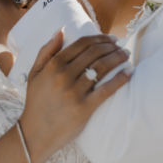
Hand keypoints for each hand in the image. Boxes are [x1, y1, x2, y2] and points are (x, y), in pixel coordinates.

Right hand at [17, 31, 129, 162]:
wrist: (35, 132)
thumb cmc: (36, 102)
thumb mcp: (34, 73)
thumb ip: (46, 50)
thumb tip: (61, 29)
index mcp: (53, 65)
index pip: (81, 44)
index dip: (99, 38)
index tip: (110, 39)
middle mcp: (64, 76)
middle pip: (94, 53)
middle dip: (111, 46)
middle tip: (121, 46)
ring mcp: (74, 92)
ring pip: (102, 68)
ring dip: (118, 58)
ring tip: (126, 55)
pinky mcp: (84, 108)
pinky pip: (106, 90)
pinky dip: (120, 79)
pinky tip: (128, 72)